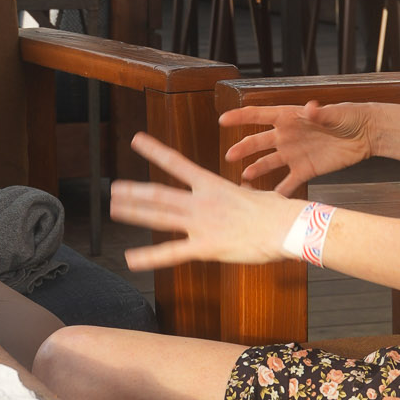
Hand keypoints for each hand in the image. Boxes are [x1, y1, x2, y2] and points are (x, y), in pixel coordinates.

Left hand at [111, 133, 295, 270]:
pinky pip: (172, 253)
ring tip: (114, 210)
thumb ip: (240, 196)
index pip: (177, 163)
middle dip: (135, 192)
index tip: (137, 140)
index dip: (155, 150)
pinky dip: (149, 257)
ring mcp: (200, 224)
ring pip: (159, 217)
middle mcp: (200, 202)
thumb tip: (243, 194)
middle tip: (114, 189)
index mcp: (212, 185)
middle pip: (160, 194)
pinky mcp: (205, 247)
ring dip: (135, 213)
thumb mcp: (253, 195)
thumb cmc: (277, 212)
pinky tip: (131, 259)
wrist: (286, 227)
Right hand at [222, 101, 372, 193]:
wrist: (366, 134)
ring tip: (244, 178)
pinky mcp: (306, 169)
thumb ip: (320, 113)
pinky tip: (268, 201)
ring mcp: (295, 154)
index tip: (223, 120)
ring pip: (269, 163)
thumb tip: (311, 107)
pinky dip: (278, 192)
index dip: (240, 116)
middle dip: (243, 148)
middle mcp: (287, 135)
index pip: (259, 115)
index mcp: (290, 117)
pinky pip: (288, 183)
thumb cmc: (349, 116)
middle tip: (229, 156)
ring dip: (256, 170)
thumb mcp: (335, 113)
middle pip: (258, 142)